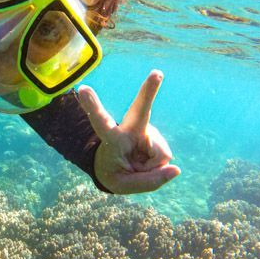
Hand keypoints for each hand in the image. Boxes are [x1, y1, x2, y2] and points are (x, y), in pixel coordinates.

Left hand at [77, 70, 179, 193]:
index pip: (101, 122)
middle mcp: (129, 130)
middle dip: (149, 91)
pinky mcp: (155, 135)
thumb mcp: (125, 185)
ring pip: (160, 154)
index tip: (83, 89)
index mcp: (111, 139)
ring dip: (152, 167)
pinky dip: (158, 166)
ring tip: (138, 166)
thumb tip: (176, 169)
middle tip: (157, 73)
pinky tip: (146, 162)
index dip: (93, 106)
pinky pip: (165, 157)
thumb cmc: (115, 174)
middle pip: (140, 109)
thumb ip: (149, 182)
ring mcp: (144, 131)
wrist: (116, 170)